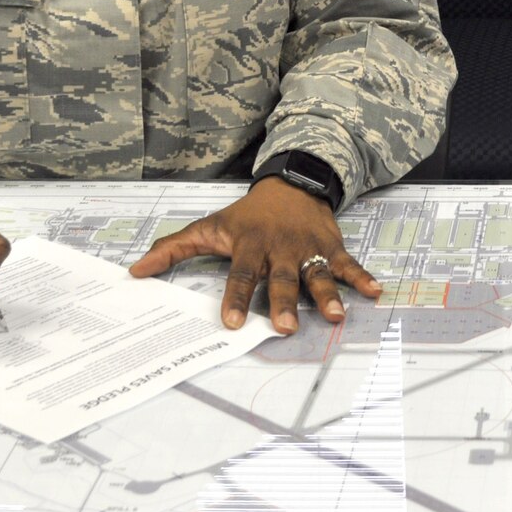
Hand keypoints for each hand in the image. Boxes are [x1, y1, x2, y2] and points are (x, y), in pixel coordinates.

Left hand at [128, 177, 379, 332]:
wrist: (290, 183)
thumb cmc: (246, 215)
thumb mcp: (209, 226)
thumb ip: (174, 249)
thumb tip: (136, 271)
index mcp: (248, 245)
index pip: (239, 274)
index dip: (234, 297)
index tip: (229, 322)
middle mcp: (279, 248)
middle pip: (281, 278)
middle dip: (284, 302)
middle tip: (285, 327)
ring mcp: (307, 247)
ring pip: (316, 273)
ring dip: (327, 294)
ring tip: (335, 316)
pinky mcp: (330, 245)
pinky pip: (347, 263)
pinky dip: (362, 277)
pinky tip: (374, 292)